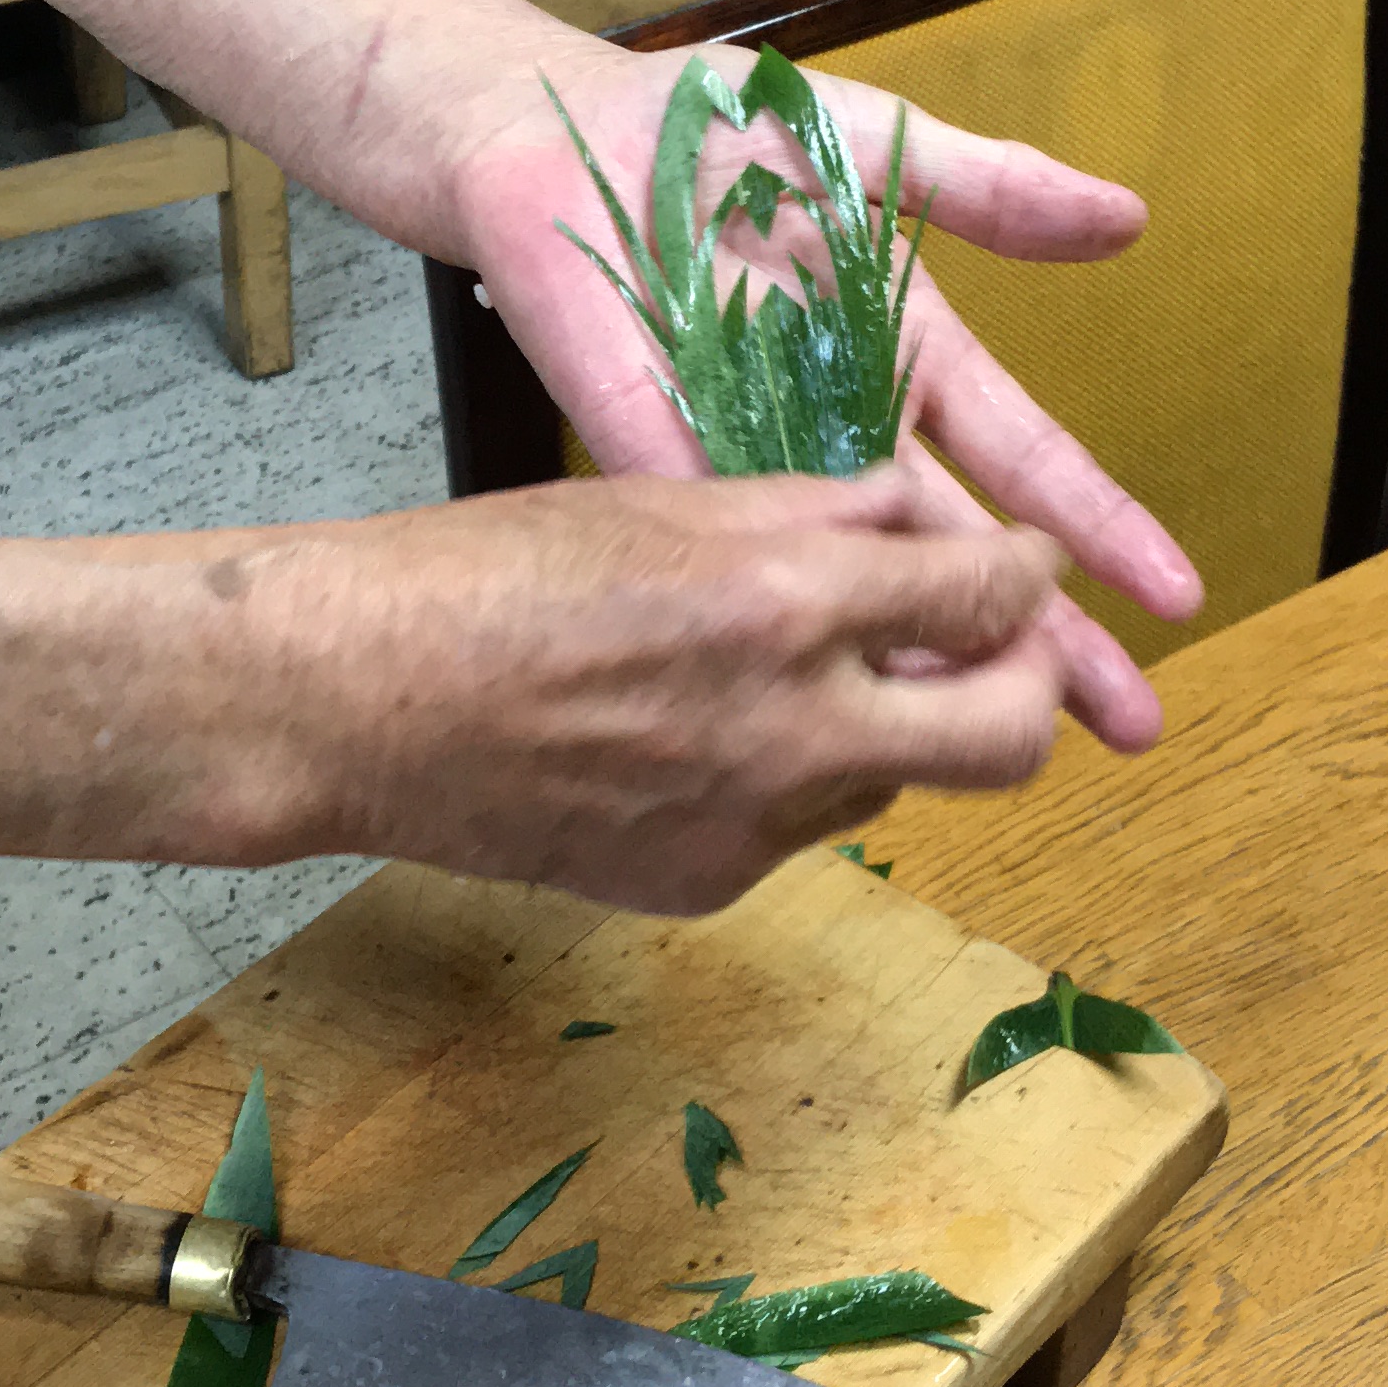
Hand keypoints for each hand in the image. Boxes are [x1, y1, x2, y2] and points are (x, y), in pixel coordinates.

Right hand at [302, 470, 1066, 913]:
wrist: (358, 702)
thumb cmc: (486, 574)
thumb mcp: (662, 502)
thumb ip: (812, 513)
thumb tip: (920, 517)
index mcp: (785, 604)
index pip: (988, 599)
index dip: (1027, 578)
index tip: (1024, 567)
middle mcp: (793, 728)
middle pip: (1008, 740)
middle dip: (1029, 689)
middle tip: (995, 650)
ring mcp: (753, 824)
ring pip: (897, 783)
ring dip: (889, 729)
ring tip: (799, 674)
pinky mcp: (706, 884)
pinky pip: (798, 827)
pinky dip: (788, 776)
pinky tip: (700, 733)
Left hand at [451, 43, 1203, 755]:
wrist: (560, 132)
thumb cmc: (718, 132)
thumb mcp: (874, 144)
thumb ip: (987, 187)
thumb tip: (1127, 220)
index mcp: (908, 355)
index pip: (1025, 458)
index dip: (1101, 528)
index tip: (1177, 597)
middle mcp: (847, 429)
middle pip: (966, 556)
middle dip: (1048, 641)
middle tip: (1130, 724)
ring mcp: (762, 462)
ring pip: (867, 585)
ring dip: (935, 666)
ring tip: (1008, 742)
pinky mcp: (669, 466)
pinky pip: (740, 548)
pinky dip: (791, 618)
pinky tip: (844, 691)